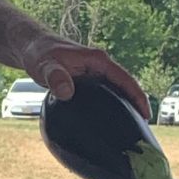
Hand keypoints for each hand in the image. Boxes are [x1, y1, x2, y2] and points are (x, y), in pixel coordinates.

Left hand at [21, 33, 150, 118]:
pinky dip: (109, 108)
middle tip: (141, 131)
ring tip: (129, 131)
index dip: (137, 97)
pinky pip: (103, 96)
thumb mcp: (44, 65)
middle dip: (135, 106)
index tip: (146, 115)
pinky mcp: (87, 82)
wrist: (32, 48)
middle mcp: (99, 67)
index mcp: (97, 61)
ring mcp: (94, 75)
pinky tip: (106, 125)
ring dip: (124, 108)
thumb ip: (54, 77)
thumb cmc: (39, 53)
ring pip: (115, 93)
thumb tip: (67, 92)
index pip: (125, 79)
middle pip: (125, 88)